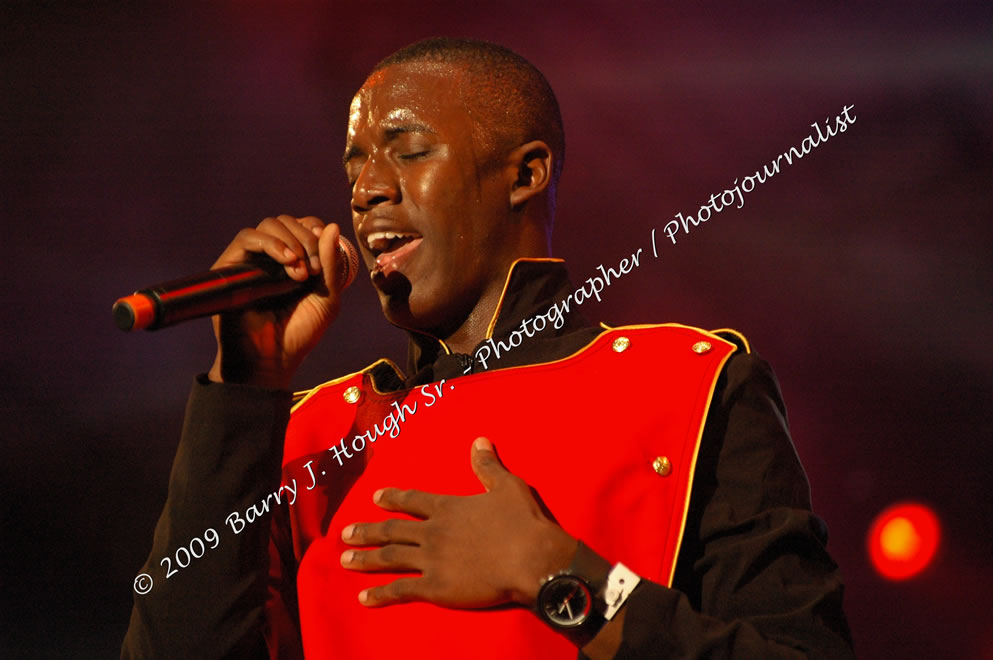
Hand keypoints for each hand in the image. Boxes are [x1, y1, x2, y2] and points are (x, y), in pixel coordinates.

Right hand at [207, 215, 345, 388]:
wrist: (272, 360)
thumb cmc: (299, 333)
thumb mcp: (327, 297)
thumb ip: (332, 264)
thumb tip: (332, 225)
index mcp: (297, 260)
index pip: (305, 226)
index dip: (316, 230)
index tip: (325, 251)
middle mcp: (273, 257)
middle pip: (288, 221)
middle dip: (307, 239)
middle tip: (314, 270)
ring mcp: (252, 260)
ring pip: (269, 225)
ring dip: (291, 241)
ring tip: (301, 271)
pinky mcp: (232, 266)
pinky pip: (248, 238)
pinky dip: (272, 244)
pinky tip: (288, 261)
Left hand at [340, 437, 577, 608]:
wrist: (531, 559)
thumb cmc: (522, 522)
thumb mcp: (507, 486)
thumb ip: (487, 466)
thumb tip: (479, 440)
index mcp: (448, 508)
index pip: (413, 501)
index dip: (393, 498)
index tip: (375, 497)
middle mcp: (433, 532)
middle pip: (393, 530)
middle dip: (367, 531)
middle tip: (345, 534)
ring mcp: (431, 560)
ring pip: (390, 557)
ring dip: (366, 559)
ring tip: (345, 560)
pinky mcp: (436, 588)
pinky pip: (402, 590)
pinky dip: (381, 594)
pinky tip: (364, 598)